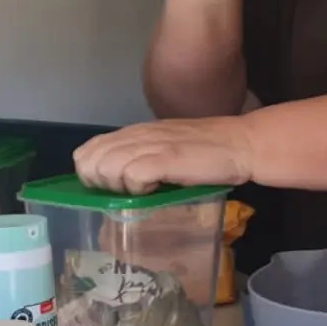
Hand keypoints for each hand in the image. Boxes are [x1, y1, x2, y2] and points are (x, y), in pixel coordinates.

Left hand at [72, 116, 254, 193]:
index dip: (91, 173)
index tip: (111, 188)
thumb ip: (143, 157)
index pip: (87, 150)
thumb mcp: (165, 148)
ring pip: (105, 168)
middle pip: (90, 161)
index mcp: (135, 132)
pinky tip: (154, 191)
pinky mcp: (165, 158)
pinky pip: (132, 176)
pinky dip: (138, 189)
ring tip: (140, 192)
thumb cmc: (206, 150)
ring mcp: (150, 145)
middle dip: (100, 184)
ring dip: (118, 187)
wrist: (239, 144)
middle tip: (125, 193)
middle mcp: (137, 135)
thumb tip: (121, 180)